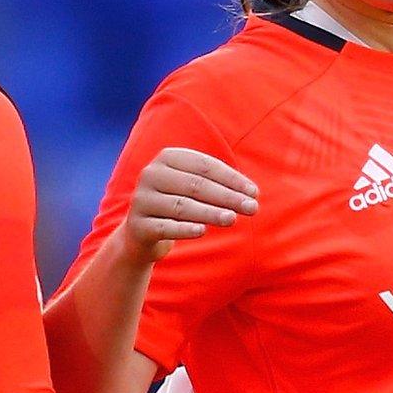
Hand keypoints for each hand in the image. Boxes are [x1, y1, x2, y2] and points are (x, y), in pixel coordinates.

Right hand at [120, 147, 258, 262]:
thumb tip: (252, 194)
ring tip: (232, 219)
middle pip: (195, 185)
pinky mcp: (138, 225)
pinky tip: (202, 231)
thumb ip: (220, 185)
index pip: (204, 165)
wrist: (142, 233)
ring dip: (210, 213)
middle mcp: (151, 174)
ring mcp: (142, 200)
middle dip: (227, 196)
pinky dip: (184, 229)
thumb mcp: (194, 188)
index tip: (254, 193)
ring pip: (182, 206)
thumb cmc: (178, 204)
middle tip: (252, 208)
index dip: (231, 178)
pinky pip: (164, 227)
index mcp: (167, 158)